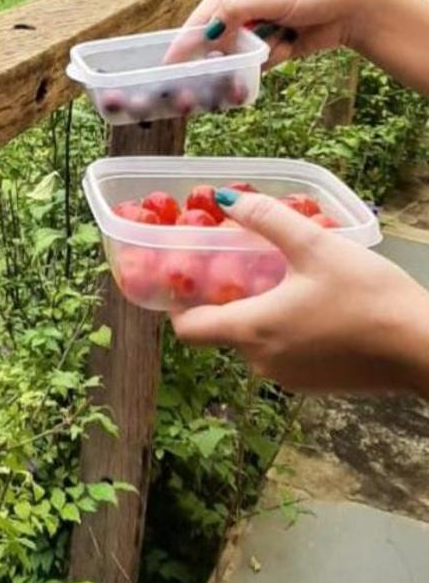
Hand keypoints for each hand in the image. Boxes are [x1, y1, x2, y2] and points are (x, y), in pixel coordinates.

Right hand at [166, 0, 370, 65]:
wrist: (353, 10)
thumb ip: (236, 11)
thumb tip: (206, 29)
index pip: (203, 16)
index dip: (186, 40)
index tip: (171, 62)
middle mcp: (241, 7)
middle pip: (215, 39)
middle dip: (217, 57)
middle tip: (208, 78)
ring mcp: (256, 28)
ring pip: (235, 55)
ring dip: (247, 61)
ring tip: (263, 58)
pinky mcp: (270, 47)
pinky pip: (255, 63)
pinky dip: (266, 63)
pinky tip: (288, 48)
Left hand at [171, 190, 428, 395]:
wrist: (422, 349)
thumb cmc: (367, 296)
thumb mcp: (316, 246)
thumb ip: (267, 219)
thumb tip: (224, 199)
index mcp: (252, 331)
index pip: (188, 329)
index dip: (177, 302)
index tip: (185, 274)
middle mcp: (261, 361)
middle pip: (223, 330)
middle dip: (226, 296)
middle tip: (241, 260)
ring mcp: (288, 377)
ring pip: (255, 340)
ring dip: (260, 310)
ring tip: (282, 275)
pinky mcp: (314, 383)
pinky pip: (283, 351)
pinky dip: (285, 328)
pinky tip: (312, 301)